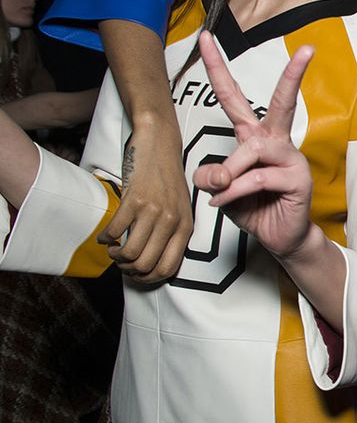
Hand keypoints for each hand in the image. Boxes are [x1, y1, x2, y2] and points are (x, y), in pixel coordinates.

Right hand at [98, 116, 193, 282]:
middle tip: (120, 262)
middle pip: (146, 265)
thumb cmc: (167, 177)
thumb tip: (152, 261)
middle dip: (128, 270)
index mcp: (186, 226)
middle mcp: (172, 221)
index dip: (148, 279)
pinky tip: (104, 235)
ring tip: (112, 248)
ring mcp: (154, 210)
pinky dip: (104, 239)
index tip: (136, 275)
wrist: (160, 143)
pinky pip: (114, 231)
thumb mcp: (179, 207)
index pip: (169, 268)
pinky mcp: (134, 199)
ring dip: (114, 256)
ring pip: (129, 253)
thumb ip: (171, 231)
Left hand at [191, 32, 315, 258]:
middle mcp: (275, 141)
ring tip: (220, 191)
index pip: (233, 96)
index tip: (205, 38)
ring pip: (253, 150)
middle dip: (294, 75)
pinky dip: (235, 192)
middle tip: (308, 49)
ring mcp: (290, 158)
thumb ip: (212, 176)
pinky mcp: (298, 179)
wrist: (279, 238)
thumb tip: (218, 174)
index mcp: (253, 136)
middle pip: (282, 102)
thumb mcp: (220, 189)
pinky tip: (228, 202)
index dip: (217, 67)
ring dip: (229, 173)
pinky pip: (257, 178)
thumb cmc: (252, 207)